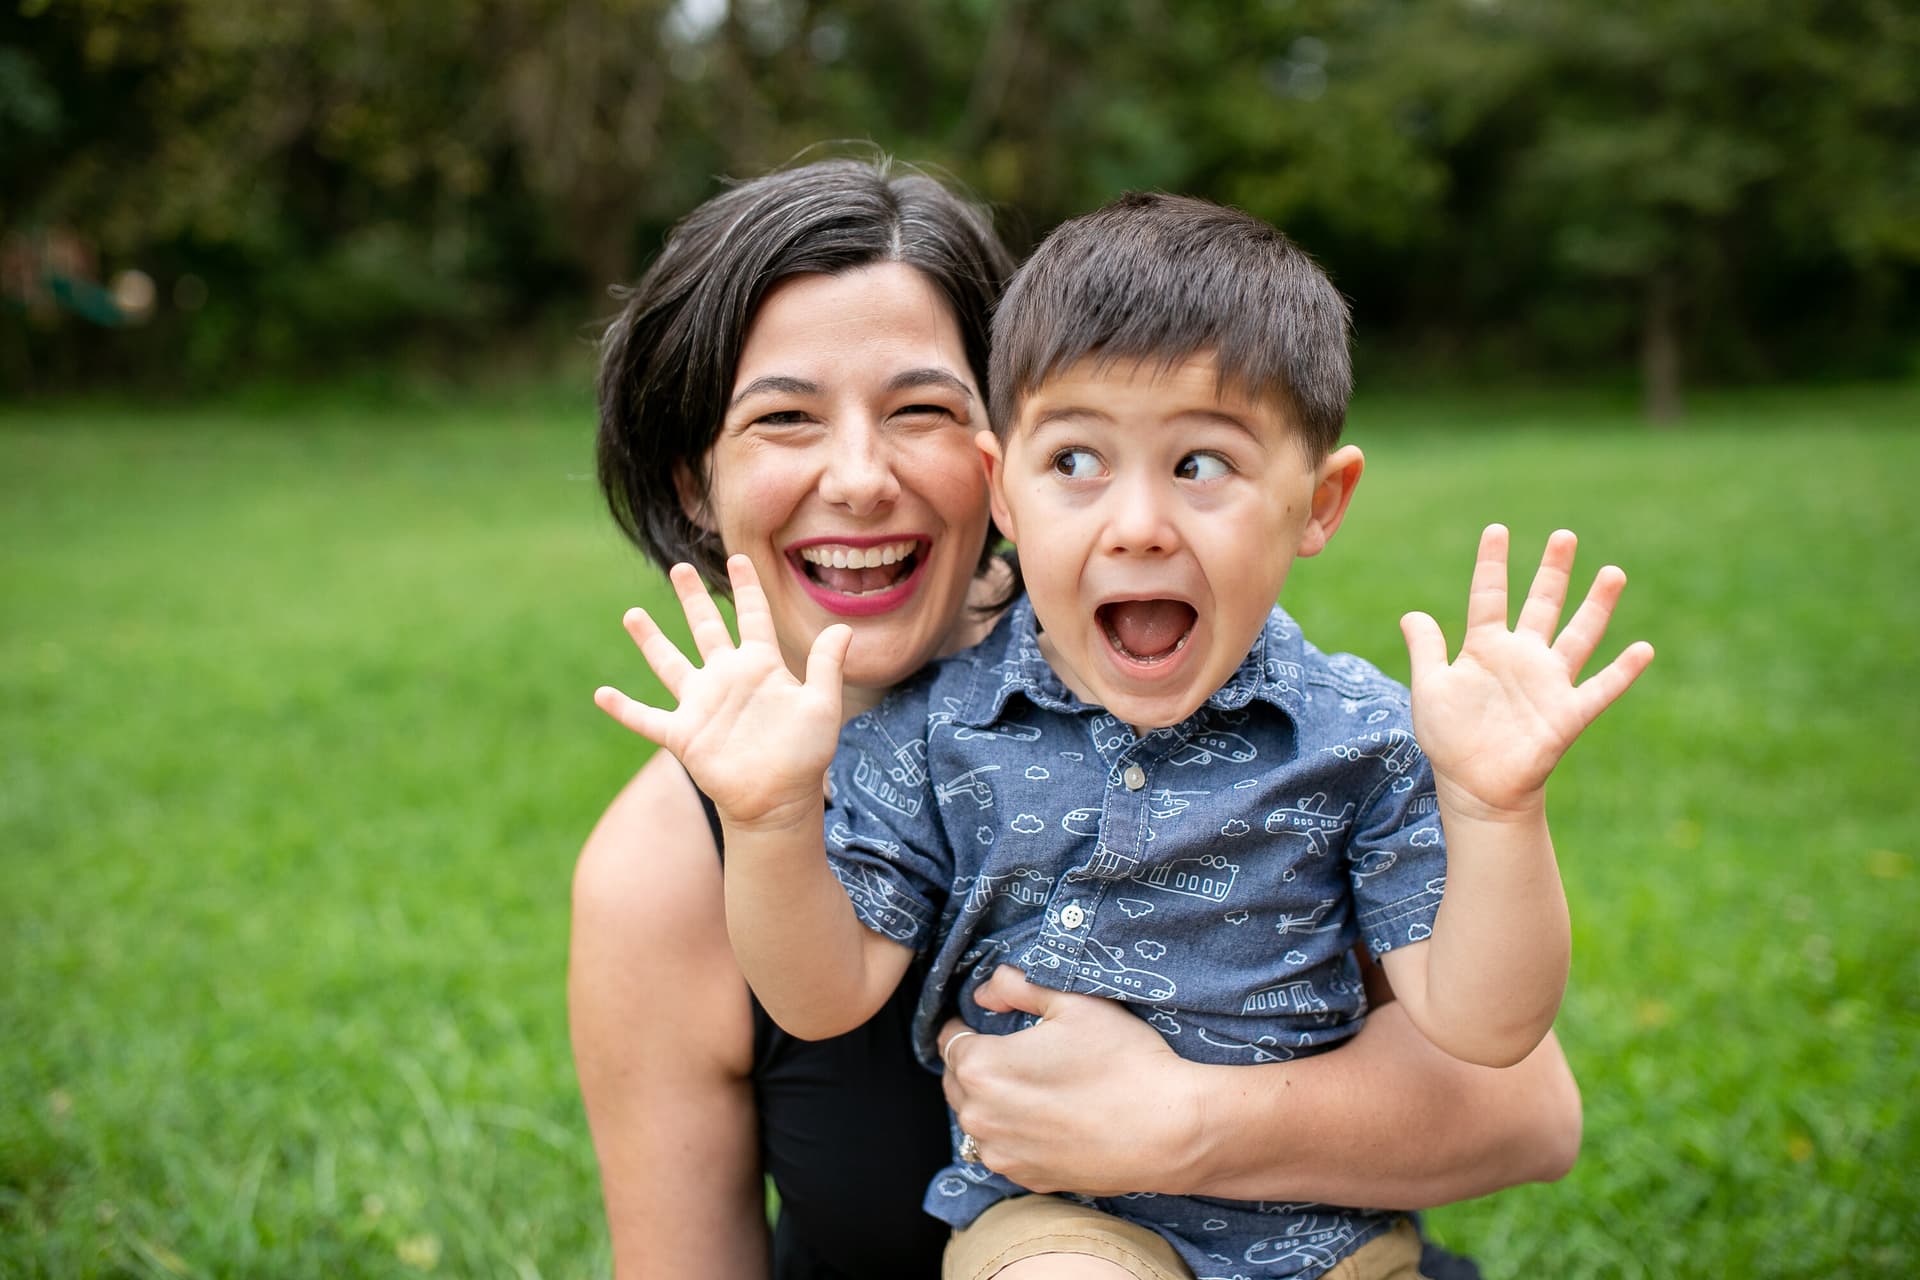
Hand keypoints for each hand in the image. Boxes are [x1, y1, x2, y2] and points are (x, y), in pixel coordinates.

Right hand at [594, 555, 850, 829]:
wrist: (778, 801)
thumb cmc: (804, 755)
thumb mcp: (821, 706)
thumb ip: (827, 666)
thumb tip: (844, 628)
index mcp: (761, 666)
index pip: (753, 617)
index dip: (747, 588)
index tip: (739, 558)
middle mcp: (727, 678)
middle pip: (706, 628)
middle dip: (693, 598)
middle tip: (679, 568)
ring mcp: (702, 705)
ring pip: (669, 664)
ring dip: (650, 640)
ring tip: (632, 614)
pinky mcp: (683, 734)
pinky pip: (646, 718)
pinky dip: (624, 708)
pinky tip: (601, 694)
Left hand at [936, 966, 1195, 1195]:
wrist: (1169, 1130)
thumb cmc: (1124, 1060)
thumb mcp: (1073, 1003)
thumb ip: (1018, 987)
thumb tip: (985, 990)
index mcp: (982, 1067)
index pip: (950, 1039)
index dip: (967, 1025)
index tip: (986, 1022)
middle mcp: (980, 1117)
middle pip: (957, 1082)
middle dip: (976, 1063)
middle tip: (1013, 1050)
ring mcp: (1002, 1154)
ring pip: (977, 1119)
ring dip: (991, 1100)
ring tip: (1032, 1085)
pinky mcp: (1027, 1179)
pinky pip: (1003, 1148)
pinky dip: (1013, 1132)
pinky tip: (1048, 1118)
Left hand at [1400, 525, 1654, 820]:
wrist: (1475, 787)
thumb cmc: (1450, 739)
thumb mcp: (1430, 688)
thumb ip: (1426, 650)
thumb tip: (1411, 614)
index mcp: (1485, 647)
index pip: (1489, 596)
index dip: (1492, 564)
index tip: (1497, 529)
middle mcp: (1522, 657)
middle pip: (1542, 604)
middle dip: (1553, 571)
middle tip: (1564, 535)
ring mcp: (1548, 682)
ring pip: (1578, 635)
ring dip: (1596, 606)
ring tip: (1613, 572)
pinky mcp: (1567, 713)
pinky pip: (1601, 688)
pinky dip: (1622, 671)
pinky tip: (1643, 648)